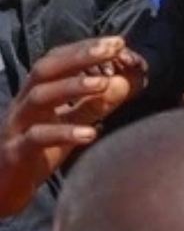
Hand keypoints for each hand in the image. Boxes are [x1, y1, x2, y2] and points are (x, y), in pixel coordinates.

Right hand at [0, 38, 144, 218]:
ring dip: (72, 87)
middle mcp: (23, 105)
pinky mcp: (16, 152)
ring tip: (104, 83)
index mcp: (35, 95)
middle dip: (79, 56)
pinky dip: (64, 133)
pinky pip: (37, 138)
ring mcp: (17, 127)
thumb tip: (123, 84)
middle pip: (45, 70)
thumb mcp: (69, 126)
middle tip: (113, 49)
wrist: (1, 190)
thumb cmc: (37, 154)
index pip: (56, 61)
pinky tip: (91, 133)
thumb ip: (93, 106)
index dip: (83, 48)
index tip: (117, 41)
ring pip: (38, 98)